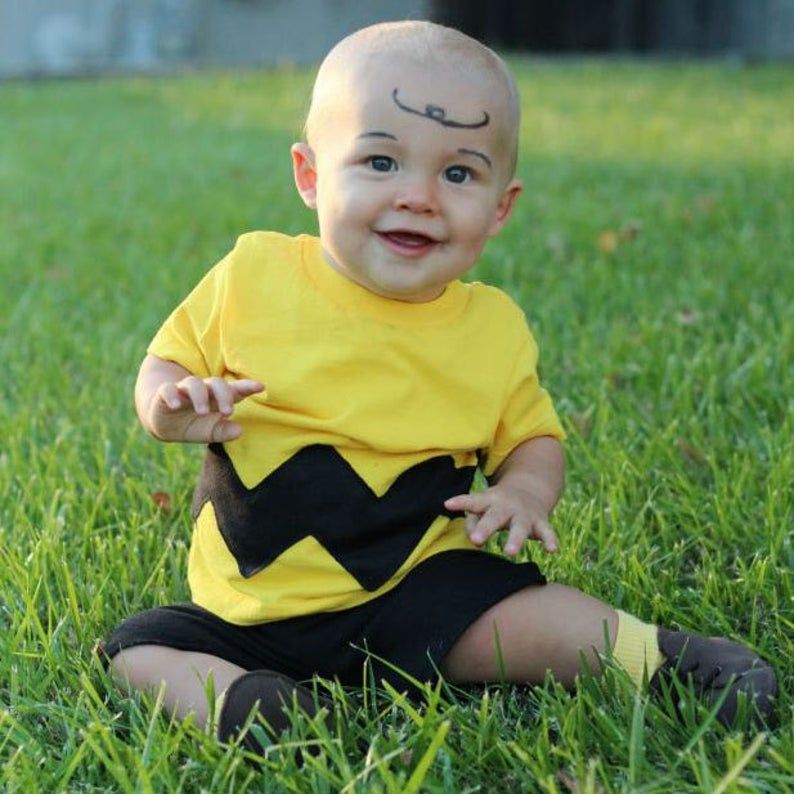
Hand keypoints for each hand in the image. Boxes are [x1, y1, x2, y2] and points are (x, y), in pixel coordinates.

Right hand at [146, 376, 263, 442]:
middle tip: (228, 412)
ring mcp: (184, 389)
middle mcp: (203, 390)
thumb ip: (224, 431)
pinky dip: (171, 395)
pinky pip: (168, 389)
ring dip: (199, 396)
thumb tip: (240, 431)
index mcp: (217, 397)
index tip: (261, 387)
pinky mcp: (165, 393)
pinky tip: (175, 405)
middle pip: (216, 384)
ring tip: (203, 411)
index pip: (234, 389)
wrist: (164, 424)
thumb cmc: (193, 424)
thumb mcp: (210, 432)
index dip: (247, 386)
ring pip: (193, 383)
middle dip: (224, 395)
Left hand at [444, 485, 557, 556]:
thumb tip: (473, 539)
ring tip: (509, 553)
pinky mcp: (540, 522)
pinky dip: (550, 540)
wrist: (530, 490)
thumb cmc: (497, 506)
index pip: (472, 501)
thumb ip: (472, 522)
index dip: (460, 502)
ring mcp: (524, 514)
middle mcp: (507, 506)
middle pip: (495, 516)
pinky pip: (546, 531)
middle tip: (476, 540)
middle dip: (486, 528)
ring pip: (520, 527)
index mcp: (489, 500)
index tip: (448, 504)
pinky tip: (553, 550)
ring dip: (515, 539)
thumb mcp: (483, 507)